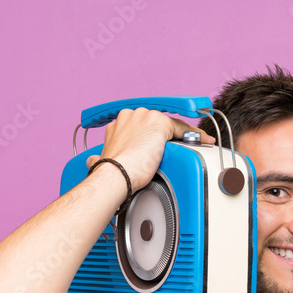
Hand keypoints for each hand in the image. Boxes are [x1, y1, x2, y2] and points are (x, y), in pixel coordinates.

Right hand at [86, 108, 215, 191]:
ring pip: (170, 125)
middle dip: (167, 137)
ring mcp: (145, 117)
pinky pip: (182, 128)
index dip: (153, 137)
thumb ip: (103, 156)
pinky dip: (194, 136)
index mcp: (117, 124)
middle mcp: (130, 116)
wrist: (115, 176)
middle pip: (157, 123)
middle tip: (177, 150)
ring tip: (192, 148)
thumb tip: (91, 161)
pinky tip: (202, 142)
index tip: (159, 145)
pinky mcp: (159, 123)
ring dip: (181, 137)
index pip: (142, 126)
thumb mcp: (106, 160)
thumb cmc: (110, 174)